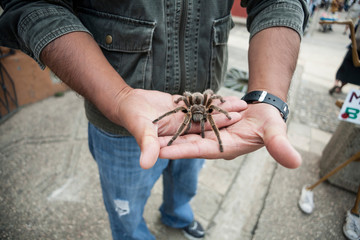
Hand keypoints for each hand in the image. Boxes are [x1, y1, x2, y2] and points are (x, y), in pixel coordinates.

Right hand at [113, 88, 246, 168]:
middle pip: (208, 125)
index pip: (201, 137)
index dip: (217, 130)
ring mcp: (183, 119)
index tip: (233, 123)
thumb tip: (146, 165)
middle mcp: (183, 131)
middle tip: (244, 112)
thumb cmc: (131, 117)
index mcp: (178, 140)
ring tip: (241, 102)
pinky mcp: (181, 109)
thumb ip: (145, 146)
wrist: (126, 103)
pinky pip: (198, 104)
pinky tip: (222, 95)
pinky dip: (209, 99)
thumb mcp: (140, 131)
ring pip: (205, 114)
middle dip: (225, 119)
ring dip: (221, 109)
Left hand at [157, 103, 301, 168]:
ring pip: (187, 131)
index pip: (200, 151)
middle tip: (144, 143)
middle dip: (167, 144)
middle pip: (187, 143)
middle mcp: (214, 142)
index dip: (181, 151)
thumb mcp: (276, 133)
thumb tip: (295, 163)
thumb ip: (281, 147)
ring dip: (169, 131)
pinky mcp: (208, 121)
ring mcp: (210, 131)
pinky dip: (178, 118)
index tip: (160, 152)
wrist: (266, 109)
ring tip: (148, 130)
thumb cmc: (271, 122)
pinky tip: (163, 115)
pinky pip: (191, 119)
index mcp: (226, 147)